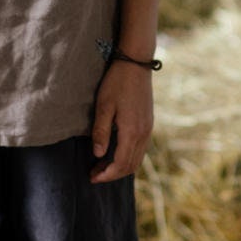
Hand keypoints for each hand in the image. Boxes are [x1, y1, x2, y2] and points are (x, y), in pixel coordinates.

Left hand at [89, 60, 153, 181]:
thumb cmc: (117, 82)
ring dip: (120, 167)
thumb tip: (98, 154)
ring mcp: (148, 129)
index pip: (121, 163)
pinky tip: (114, 153)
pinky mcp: (148, 123)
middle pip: (130, 166)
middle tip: (94, 174)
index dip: (106, 175)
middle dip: (112, 174)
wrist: (136, 63)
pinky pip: (140, 149)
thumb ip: (101, 131)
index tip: (92, 177)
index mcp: (132, 131)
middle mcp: (144, 134)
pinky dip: (128, 157)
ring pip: (137, 159)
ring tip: (102, 166)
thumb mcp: (103, 106)